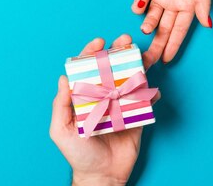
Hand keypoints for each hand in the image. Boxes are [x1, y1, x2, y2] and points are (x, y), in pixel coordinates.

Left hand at [50, 35, 159, 185]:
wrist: (102, 176)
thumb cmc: (77, 154)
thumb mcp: (61, 130)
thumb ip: (60, 105)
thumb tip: (63, 79)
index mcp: (84, 97)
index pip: (86, 69)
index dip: (91, 53)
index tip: (99, 42)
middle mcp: (102, 97)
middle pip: (110, 69)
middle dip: (118, 52)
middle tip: (125, 40)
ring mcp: (120, 105)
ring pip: (129, 79)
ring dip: (136, 65)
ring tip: (142, 54)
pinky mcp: (136, 117)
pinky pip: (144, 101)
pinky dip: (150, 93)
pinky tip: (151, 89)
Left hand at [131, 0, 211, 64]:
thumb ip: (202, 3)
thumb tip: (207, 24)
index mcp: (188, 4)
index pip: (179, 31)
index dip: (173, 45)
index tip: (166, 60)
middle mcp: (173, 3)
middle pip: (163, 30)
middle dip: (156, 45)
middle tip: (147, 60)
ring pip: (151, 18)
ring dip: (147, 26)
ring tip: (145, 29)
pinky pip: (140, 2)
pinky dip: (137, 8)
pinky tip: (139, 9)